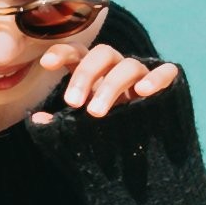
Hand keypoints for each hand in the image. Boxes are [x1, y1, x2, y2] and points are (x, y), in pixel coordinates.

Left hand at [46, 35, 180, 121]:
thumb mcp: (80, 129)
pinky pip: (166, 72)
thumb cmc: (104, 133)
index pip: (77, 53)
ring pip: (129, 65)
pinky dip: (157, 78)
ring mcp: (141, 74)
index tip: (46, 64)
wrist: (143, 152)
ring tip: (96, 112)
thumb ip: (61, 123)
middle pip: (101, 54)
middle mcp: (116, 67)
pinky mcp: (165, 85)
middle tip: (72, 103)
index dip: (62, 52)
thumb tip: (39, 120)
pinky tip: (143, 92)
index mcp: (93, 72)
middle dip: (85, 76)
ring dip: (111, 86)